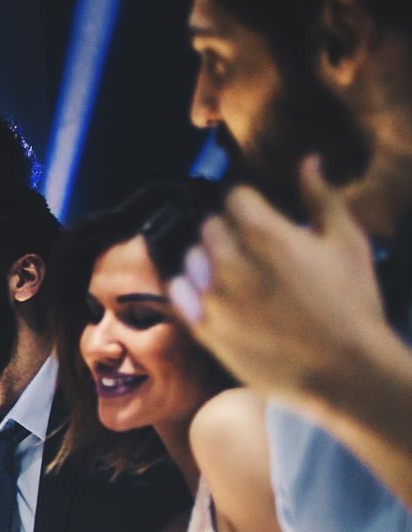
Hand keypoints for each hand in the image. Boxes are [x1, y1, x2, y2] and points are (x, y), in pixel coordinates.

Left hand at [169, 157, 389, 407]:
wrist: (345, 371)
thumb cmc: (353, 303)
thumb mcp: (348, 242)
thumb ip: (321, 197)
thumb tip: (307, 161)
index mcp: (265, 233)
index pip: (235, 196)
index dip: (249, 202)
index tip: (260, 213)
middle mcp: (230, 260)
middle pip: (211, 225)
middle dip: (230, 229)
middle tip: (255, 247)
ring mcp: (212, 296)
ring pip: (192, 257)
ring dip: (210, 258)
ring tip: (240, 274)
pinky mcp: (204, 327)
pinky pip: (178, 291)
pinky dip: (191, 287)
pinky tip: (214, 292)